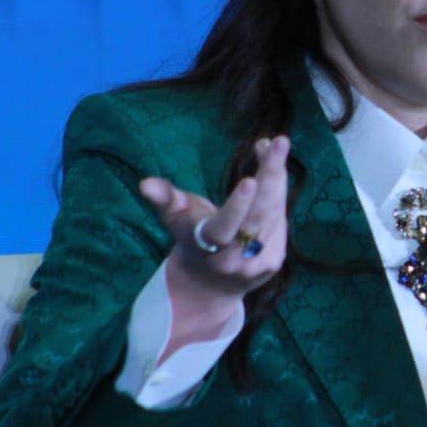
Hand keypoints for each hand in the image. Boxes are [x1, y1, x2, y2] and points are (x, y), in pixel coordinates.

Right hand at [139, 136, 289, 352]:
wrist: (208, 284)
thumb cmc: (189, 237)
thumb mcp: (173, 218)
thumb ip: (164, 199)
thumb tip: (145, 184)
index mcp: (207, 246)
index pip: (225, 228)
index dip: (238, 207)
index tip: (249, 180)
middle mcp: (234, 259)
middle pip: (259, 216)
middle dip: (271, 177)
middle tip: (280, 142)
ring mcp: (258, 264)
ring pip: (274, 213)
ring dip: (276, 177)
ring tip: (275, 146)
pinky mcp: (274, 262)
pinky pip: (281, 221)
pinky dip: (280, 193)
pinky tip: (276, 172)